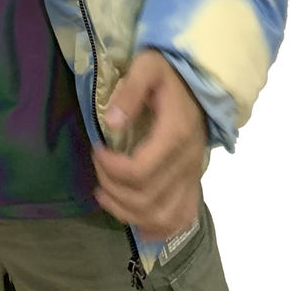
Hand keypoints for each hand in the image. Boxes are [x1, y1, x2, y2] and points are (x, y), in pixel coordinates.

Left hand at [91, 48, 207, 240]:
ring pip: (162, 216)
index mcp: (175, 135)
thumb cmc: (168, 72)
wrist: (198, 80)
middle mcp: (187, 163)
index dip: (111, 169)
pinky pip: (181, 218)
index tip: (96, 150)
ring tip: (105, 195)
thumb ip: (130, 91)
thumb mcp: (147, 67)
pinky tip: (135, 220)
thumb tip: (110, 122)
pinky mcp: (193, 181)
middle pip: (147, 198)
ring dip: (128, 213)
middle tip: (97, 165)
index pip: (140, 171)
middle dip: (112, 188)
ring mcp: (192, 176)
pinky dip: (157, 227)